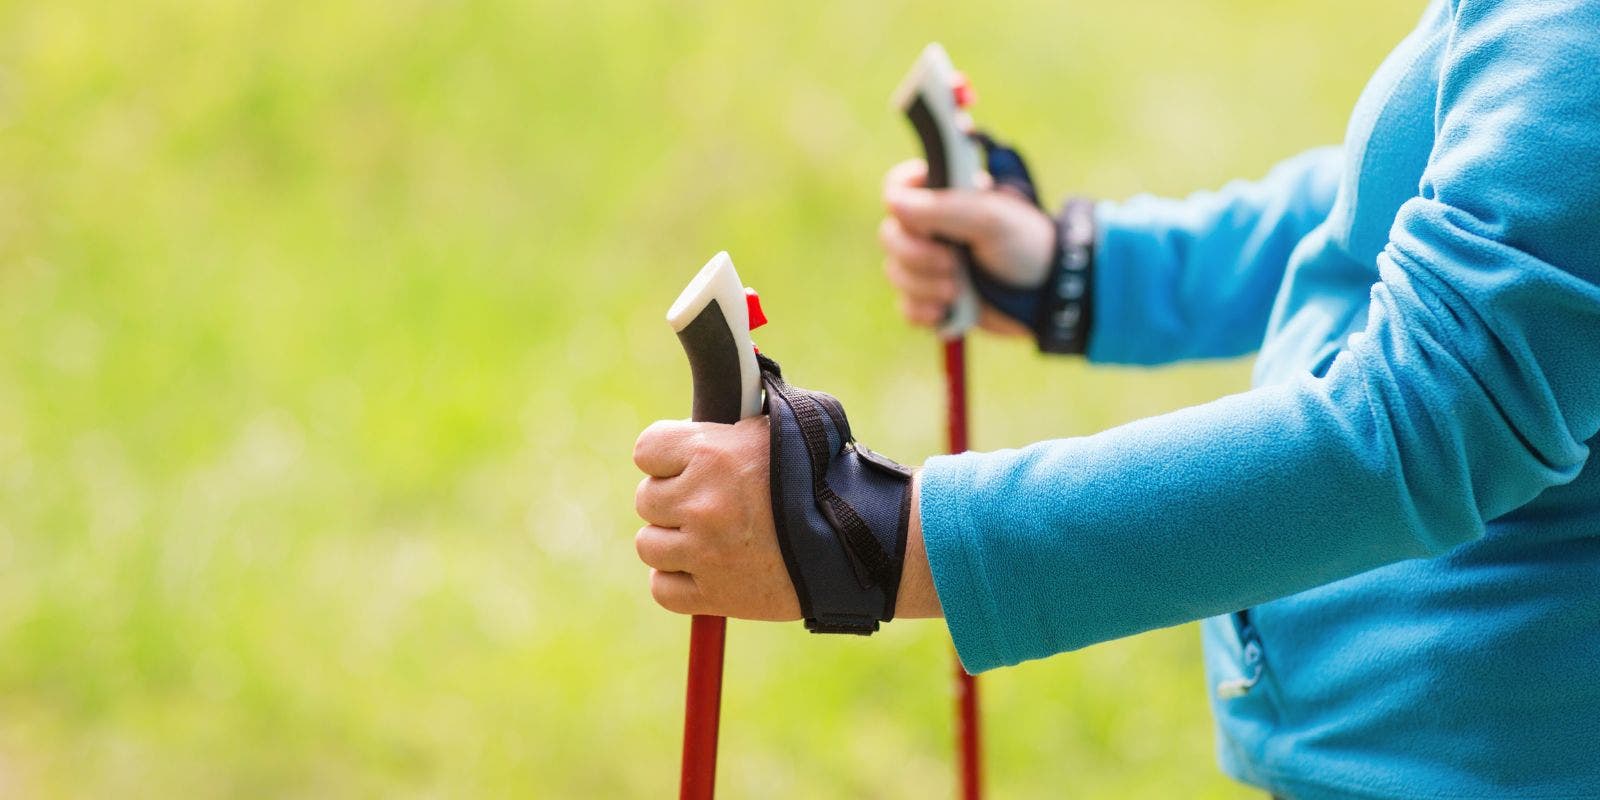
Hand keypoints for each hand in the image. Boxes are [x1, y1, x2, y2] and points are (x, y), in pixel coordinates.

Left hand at [631, 417, 942, 620]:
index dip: (666, 456)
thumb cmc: (829, 477)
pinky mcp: (712, 595)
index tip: (684, 463)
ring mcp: (702, 552)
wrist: (862, 544)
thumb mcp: (790, 425)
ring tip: (708, 539)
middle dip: (673, 500)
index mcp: (710, 453)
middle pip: (647, 499)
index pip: (647, 450)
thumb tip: (732, 363)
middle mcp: (699, 502)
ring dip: (673, 543)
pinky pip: (662, 588)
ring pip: (650, 545)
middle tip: (707, 503)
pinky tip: (707, 570)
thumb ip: (748, 405)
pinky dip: (679, 581)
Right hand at [879, 159, 1054, 334]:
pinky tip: (947, 312)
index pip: (897, 187)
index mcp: (944, 195)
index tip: (923, 223)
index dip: (900, 204)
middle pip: (889, 236)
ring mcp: (929, 263)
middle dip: (916, 257)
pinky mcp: (932, 297)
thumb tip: (895, 203)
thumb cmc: (1026, 247)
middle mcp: (931, 227)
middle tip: (952, 265)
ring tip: (958, 291)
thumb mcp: (992, 220)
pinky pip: (906, 306)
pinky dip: (923, 311)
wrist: (1046, 297)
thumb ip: (945, 208)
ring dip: (924, 286)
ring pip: (895, 273)